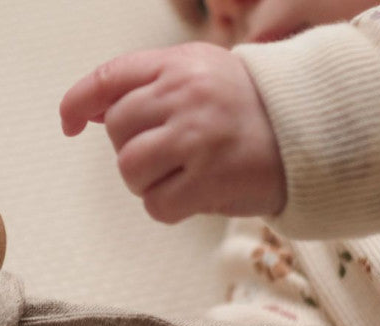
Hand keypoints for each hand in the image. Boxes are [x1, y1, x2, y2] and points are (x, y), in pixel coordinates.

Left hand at [60, 42, 285, 223]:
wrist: (312, 134)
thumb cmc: (248, 110)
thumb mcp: (200, 76)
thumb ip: (146, 88)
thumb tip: (89, 112)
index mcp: (179, 64)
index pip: (109, 78)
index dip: (77, 102)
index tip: (67, 124)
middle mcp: (185, 95)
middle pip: (116, 131)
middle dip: (132, 149)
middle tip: (169, 154)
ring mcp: (196, 137)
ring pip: (129, 170)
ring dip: (147, 182)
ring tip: (181, 175)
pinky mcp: (208, 180)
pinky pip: (156, 205)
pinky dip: (168, 208)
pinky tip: (195, 195)